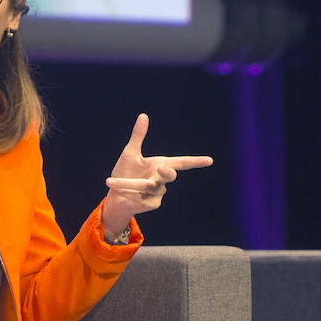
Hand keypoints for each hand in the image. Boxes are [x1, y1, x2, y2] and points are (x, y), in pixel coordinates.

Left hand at [100, 113, 212, 236]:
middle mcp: (162, 179)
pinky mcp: (151, 204)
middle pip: (171, 175)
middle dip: (167, 172)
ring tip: (110, 181)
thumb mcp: (130, 153)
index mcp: (161, 164)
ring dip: (128, 183)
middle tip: (160, 168)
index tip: (210, 161)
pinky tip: (120, 192)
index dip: (196, 162)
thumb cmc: (124, 173)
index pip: (182, 163)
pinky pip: (141, 196)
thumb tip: (143, 115)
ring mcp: (158, 193)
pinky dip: (127, 192)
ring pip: (148, 186)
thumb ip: (138, 136)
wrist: (115, 195)